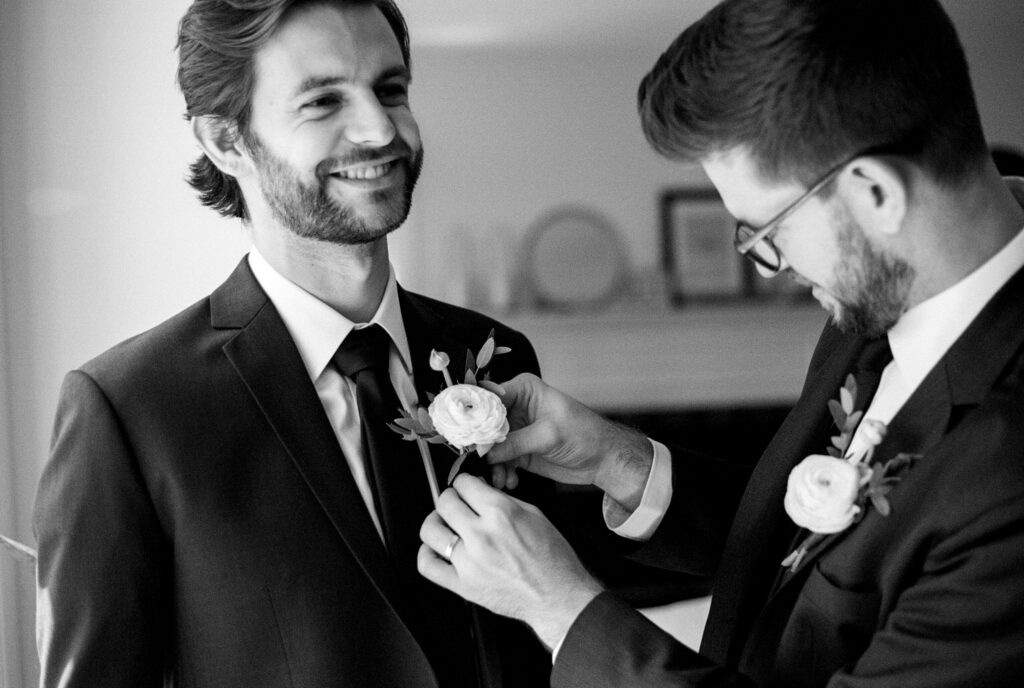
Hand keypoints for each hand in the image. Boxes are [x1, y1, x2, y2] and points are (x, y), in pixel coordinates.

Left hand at [418, 474, 603, 648]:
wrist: (558, 596)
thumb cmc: (552, 558)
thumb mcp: (534, 515)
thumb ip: (502, 500)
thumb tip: (479, 492)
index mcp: (501, 514)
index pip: (464, 484)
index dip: (465, 482)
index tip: (466, 487)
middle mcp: (482, 535)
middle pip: (445, 502)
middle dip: (451, 498)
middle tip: (458, 504)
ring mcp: (469, 562)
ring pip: (430, 530)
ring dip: (436, 522)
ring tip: (446, 524)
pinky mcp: (463, 585)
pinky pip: (428, 565)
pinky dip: (427, 554)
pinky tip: (437, 549)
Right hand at [486, 373, 652, 510]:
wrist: (602, 459)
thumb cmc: (584, 434)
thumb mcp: (548, 435)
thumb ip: (514, 442)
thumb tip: (484, 451)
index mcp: (522, 390)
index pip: (488, 397)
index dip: (474, 415)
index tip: (466, 435)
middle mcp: (515, 408)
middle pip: (483, 423)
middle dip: (481, 444)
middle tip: (479, 461)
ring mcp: (515, 430)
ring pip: (489, 445)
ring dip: (492, 464)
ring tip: (501, 478)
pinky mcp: (518, 450)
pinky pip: (499, 460)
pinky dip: (501, 472)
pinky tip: (510, 481)